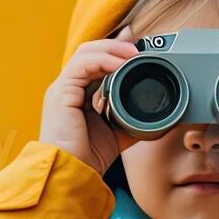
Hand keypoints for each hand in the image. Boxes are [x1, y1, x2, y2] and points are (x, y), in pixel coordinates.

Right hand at [39, 29, 139, 174]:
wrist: (71, 172)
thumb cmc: (89, 157)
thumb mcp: (117, 133)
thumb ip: (130, 120)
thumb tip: (157, 117)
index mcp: (77, 94)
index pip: (95, 62)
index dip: (115, 52)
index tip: (138, 49)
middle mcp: (68, 88)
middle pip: (90, 52)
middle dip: (115, 45)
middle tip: (138, 47)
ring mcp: (62, 88)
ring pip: (85, 53)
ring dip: (112, 49)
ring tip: (133, 53)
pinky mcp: (61, 93)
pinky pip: (82, 66)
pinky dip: (103, 60)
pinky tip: (120, 64)